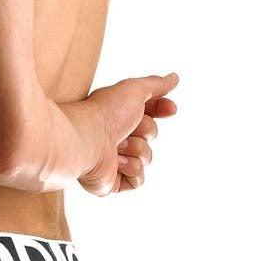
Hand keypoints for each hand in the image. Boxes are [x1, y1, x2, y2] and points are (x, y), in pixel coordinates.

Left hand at [77, 73, 178, 194]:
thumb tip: (174, 78)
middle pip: (151, 135)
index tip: (171, 109)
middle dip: (145, 131)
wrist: (86, 139)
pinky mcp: (112, 182)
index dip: (162, 110)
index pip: (148, 112)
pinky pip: (138, 180)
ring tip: (116, 146)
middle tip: (126, 128)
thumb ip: (156, 84)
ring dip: (136, 150)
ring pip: (146, 158)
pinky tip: (116, 164)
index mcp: (116, 114)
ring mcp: (112, 160)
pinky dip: (132, 170)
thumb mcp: (134, 89)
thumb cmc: (105, 112)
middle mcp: (113, 136)